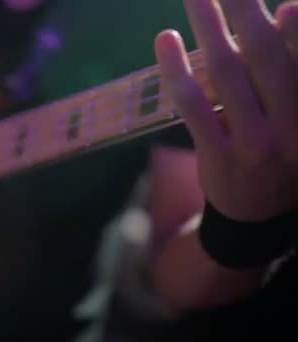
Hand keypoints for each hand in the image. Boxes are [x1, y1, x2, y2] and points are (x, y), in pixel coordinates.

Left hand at [156, 0, 297, 220]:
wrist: (258, 218)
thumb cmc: (285, 158)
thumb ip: (294, 73)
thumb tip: (288, 10)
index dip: (296, 28)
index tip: (285, 1)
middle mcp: (292, 127)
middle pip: (266, 54)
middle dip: (244, 9)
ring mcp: (254, 143)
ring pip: (227, 73)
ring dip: (209, 27)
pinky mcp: (218, 156)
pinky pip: (194, 107)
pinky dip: (178, 71)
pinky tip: (166, 41)